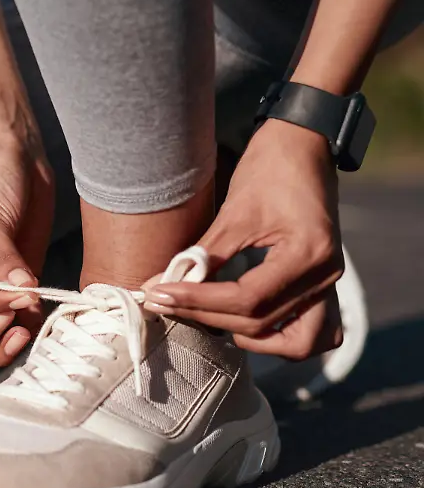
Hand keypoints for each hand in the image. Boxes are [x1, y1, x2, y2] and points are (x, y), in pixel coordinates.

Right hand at [0, 146, 53, 366]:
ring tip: (26, 329)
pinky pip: (18, 323)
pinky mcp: (18, 287)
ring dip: (4, 347)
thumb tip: (24, 292)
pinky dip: (28, 330)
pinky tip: (42, 315)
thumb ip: (5, 260)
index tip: (21, 291)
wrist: (12, 158)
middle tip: (13, 325)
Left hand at [145, 120, 344, 359]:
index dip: (198, 301)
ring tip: (210, 319)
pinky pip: (315, 332)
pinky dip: (282, 338)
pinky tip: (245, 325)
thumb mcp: (233, 212)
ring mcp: (329, 283)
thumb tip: (160, 285)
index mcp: (308, 254)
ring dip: (254, 340)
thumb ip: (201, 256)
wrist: (304, 145)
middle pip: (262, 321)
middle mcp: (325, 276)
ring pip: (299, 342)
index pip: (247, 298)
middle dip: (207, 317)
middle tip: (165, 303)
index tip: (158, 294)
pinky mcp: (322, 284)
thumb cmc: (270, 170)